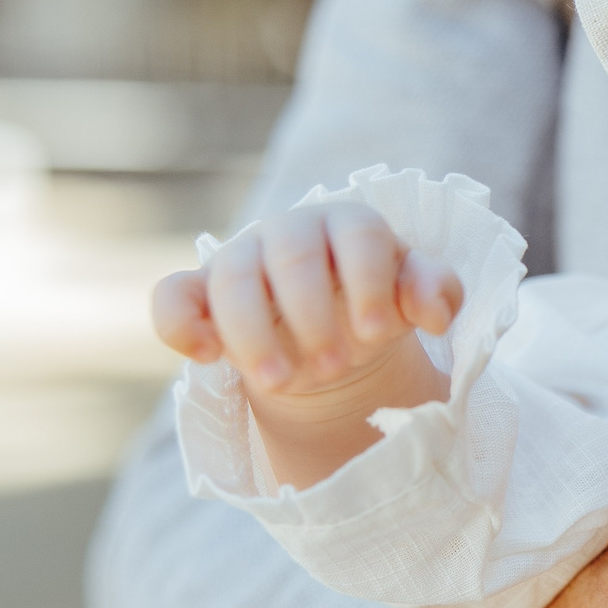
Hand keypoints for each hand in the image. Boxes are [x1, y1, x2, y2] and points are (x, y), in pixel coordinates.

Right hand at [151, 198, 463, 486]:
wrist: (331, 338)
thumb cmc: (374, 306)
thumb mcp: (412, 301)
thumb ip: (435, 292)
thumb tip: (433, 310)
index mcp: (349, 225)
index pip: (358, 234)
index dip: (368, 280)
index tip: (376, 333)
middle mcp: (291, 232)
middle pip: (291, 258)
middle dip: (311, 317)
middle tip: (333, 369)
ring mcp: (241, 259)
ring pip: (230, 279)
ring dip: (252, 334)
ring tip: (278, 382)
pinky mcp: (201, 293)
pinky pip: (173, 296)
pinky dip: (179, 324)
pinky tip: (206, 356)